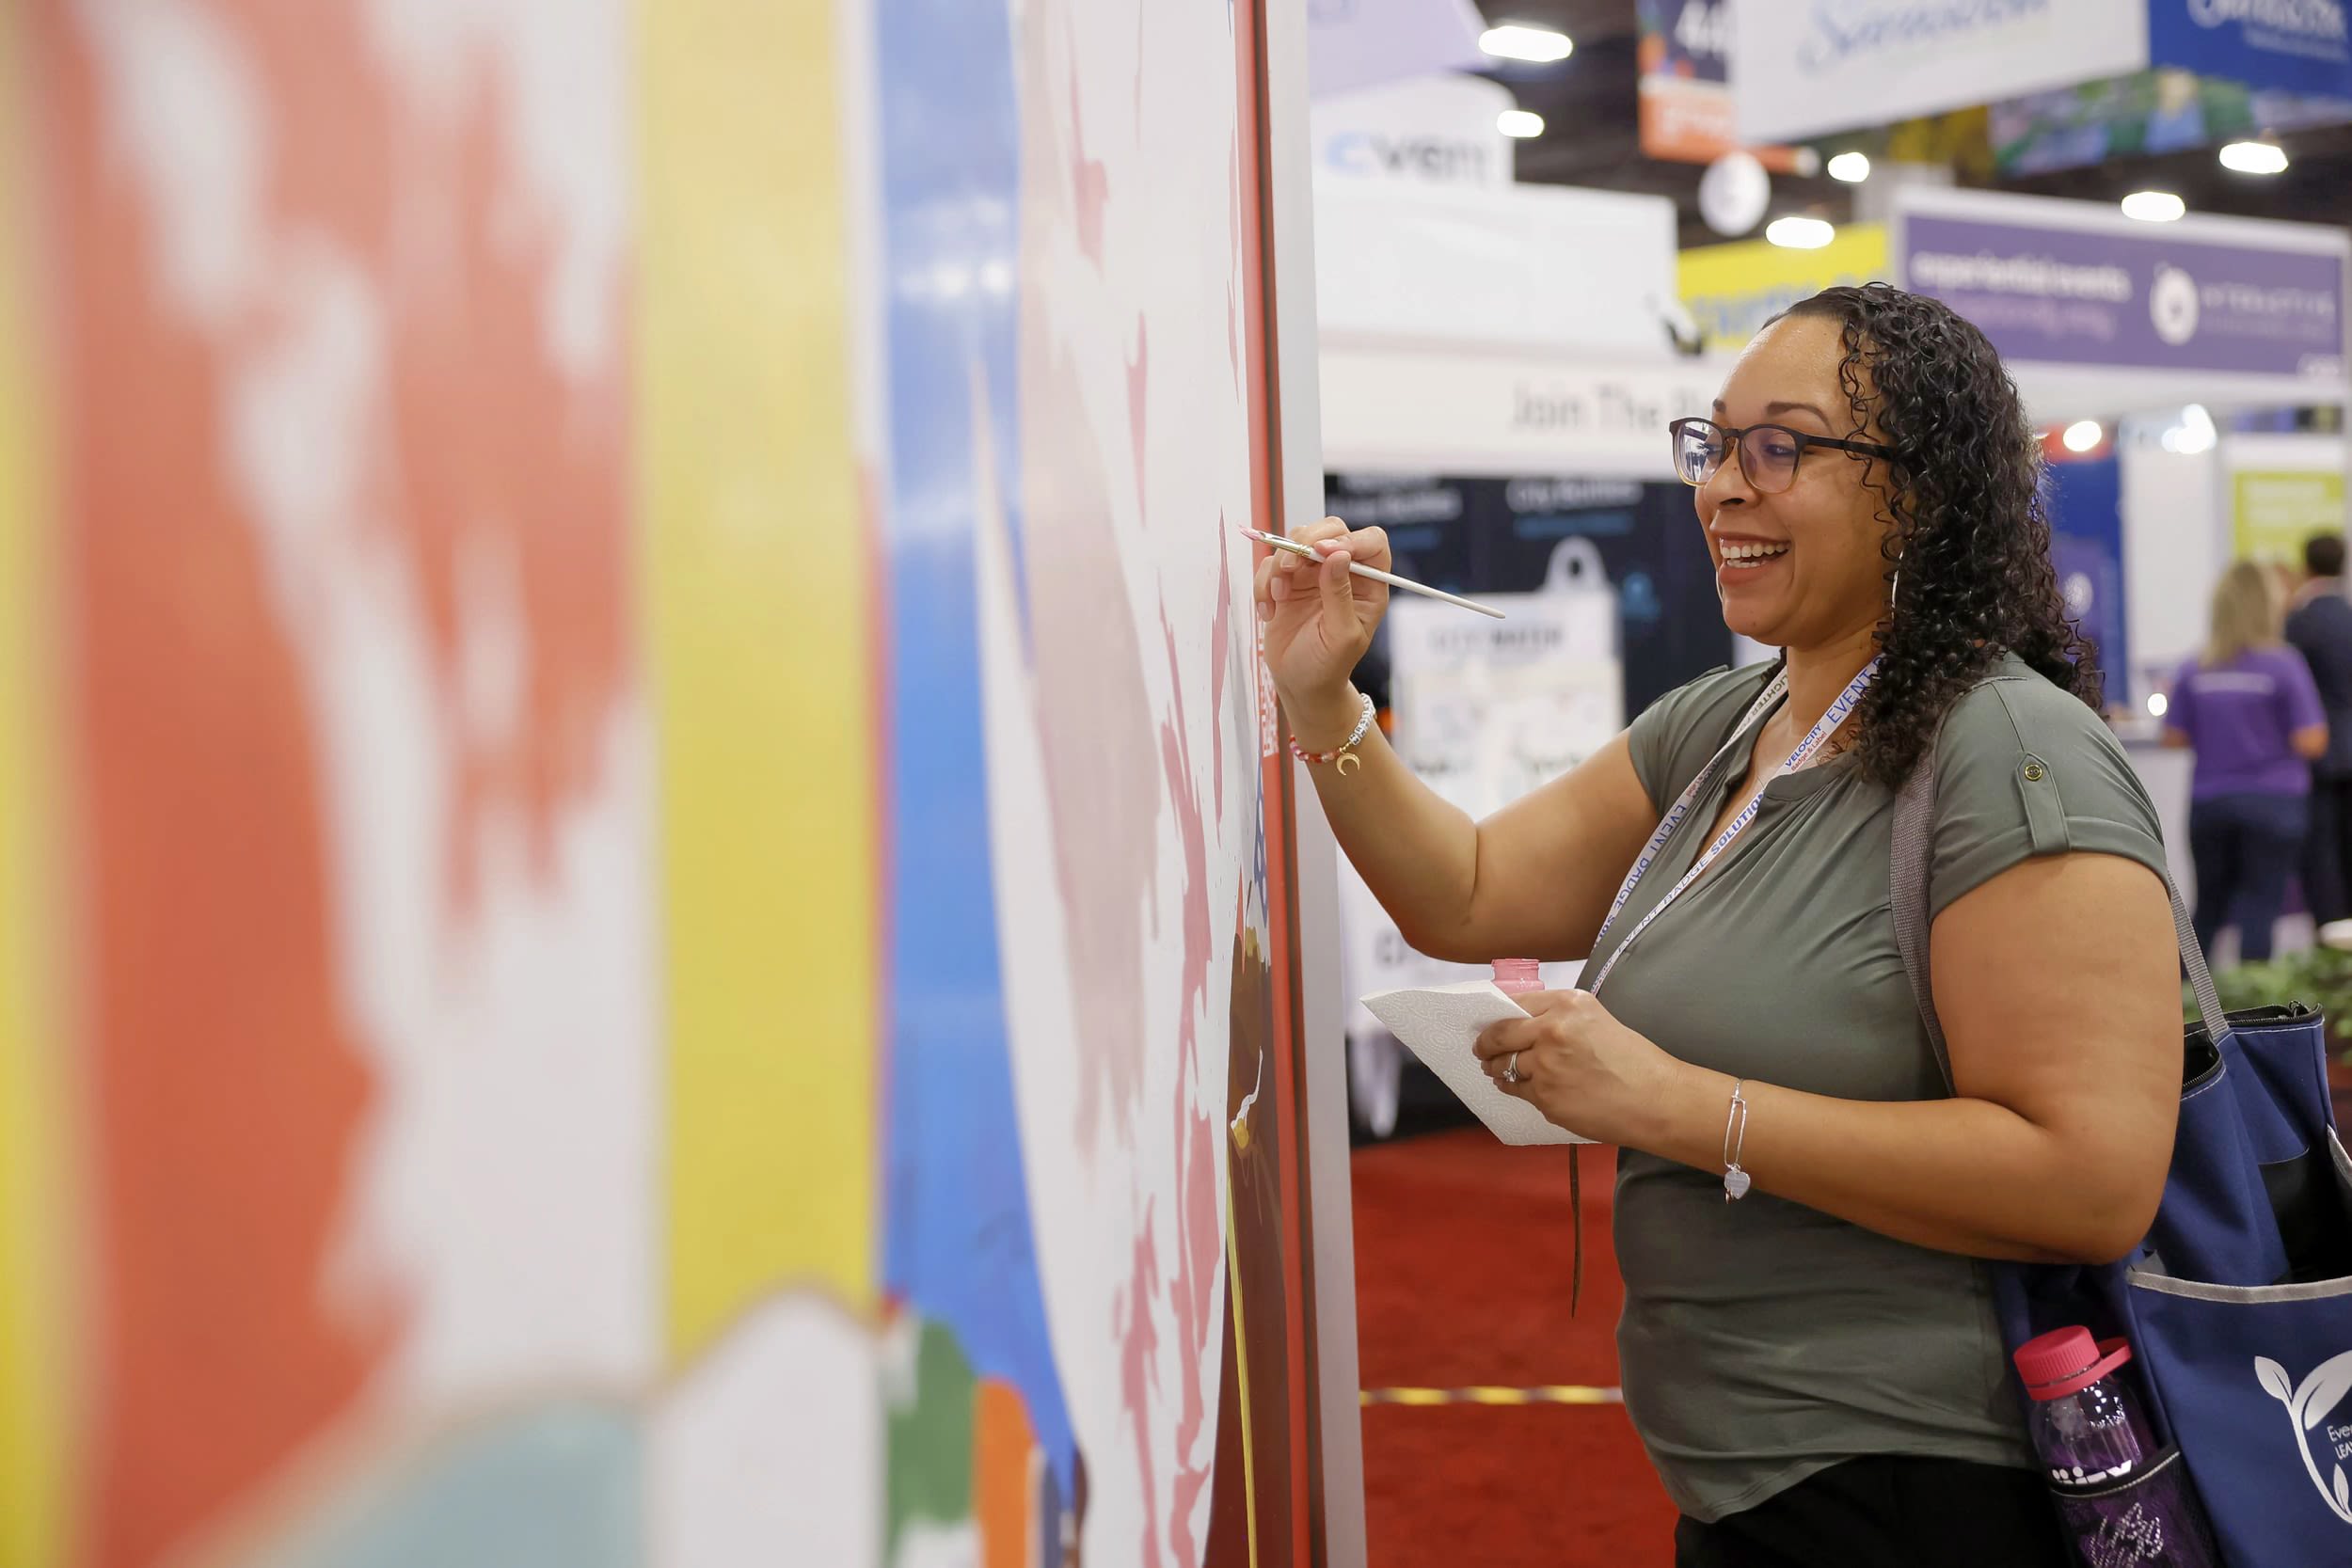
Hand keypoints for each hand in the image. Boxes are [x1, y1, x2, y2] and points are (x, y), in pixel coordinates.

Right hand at [1251, 517, 1389, 737]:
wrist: (1300, 685)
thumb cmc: (1329, 666)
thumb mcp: (1341, 635)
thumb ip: (1339, 595)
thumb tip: (1337, 555)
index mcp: (1369, 583)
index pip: (1371, 542)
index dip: (1350, 540)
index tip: (1323, 552)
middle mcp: (1343, 572)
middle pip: (1331, 529)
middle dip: (1306, 541)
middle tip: (1290, 567)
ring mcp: (1313, 574)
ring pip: (1297, 540)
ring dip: (1281, 563)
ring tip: (1279, 595)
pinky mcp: (1286, 581)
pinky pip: (1270, 564)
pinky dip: (1263, 584)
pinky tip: (1269, 612)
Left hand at [1472, 989, 1683, 1145]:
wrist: (1656, 1100)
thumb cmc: (1633, 1060)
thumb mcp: (1596, 1019)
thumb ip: (1558, 1015)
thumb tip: (1520, 1020)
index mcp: (1567, 1003)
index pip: (1514, 1002)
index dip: (1497, 1016)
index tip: (1489, 1022)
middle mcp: (1551, 1029)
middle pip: (1498, 1033)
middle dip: (1485, 1043)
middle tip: (1481, 1048)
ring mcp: (1544, 1065)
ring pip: (1503, 1065)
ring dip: (1497, 1068)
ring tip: (1498, 1069)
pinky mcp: (1544, 1096)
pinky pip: (1516, 1089)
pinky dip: (1513, 1088)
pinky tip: (1520, 1086)